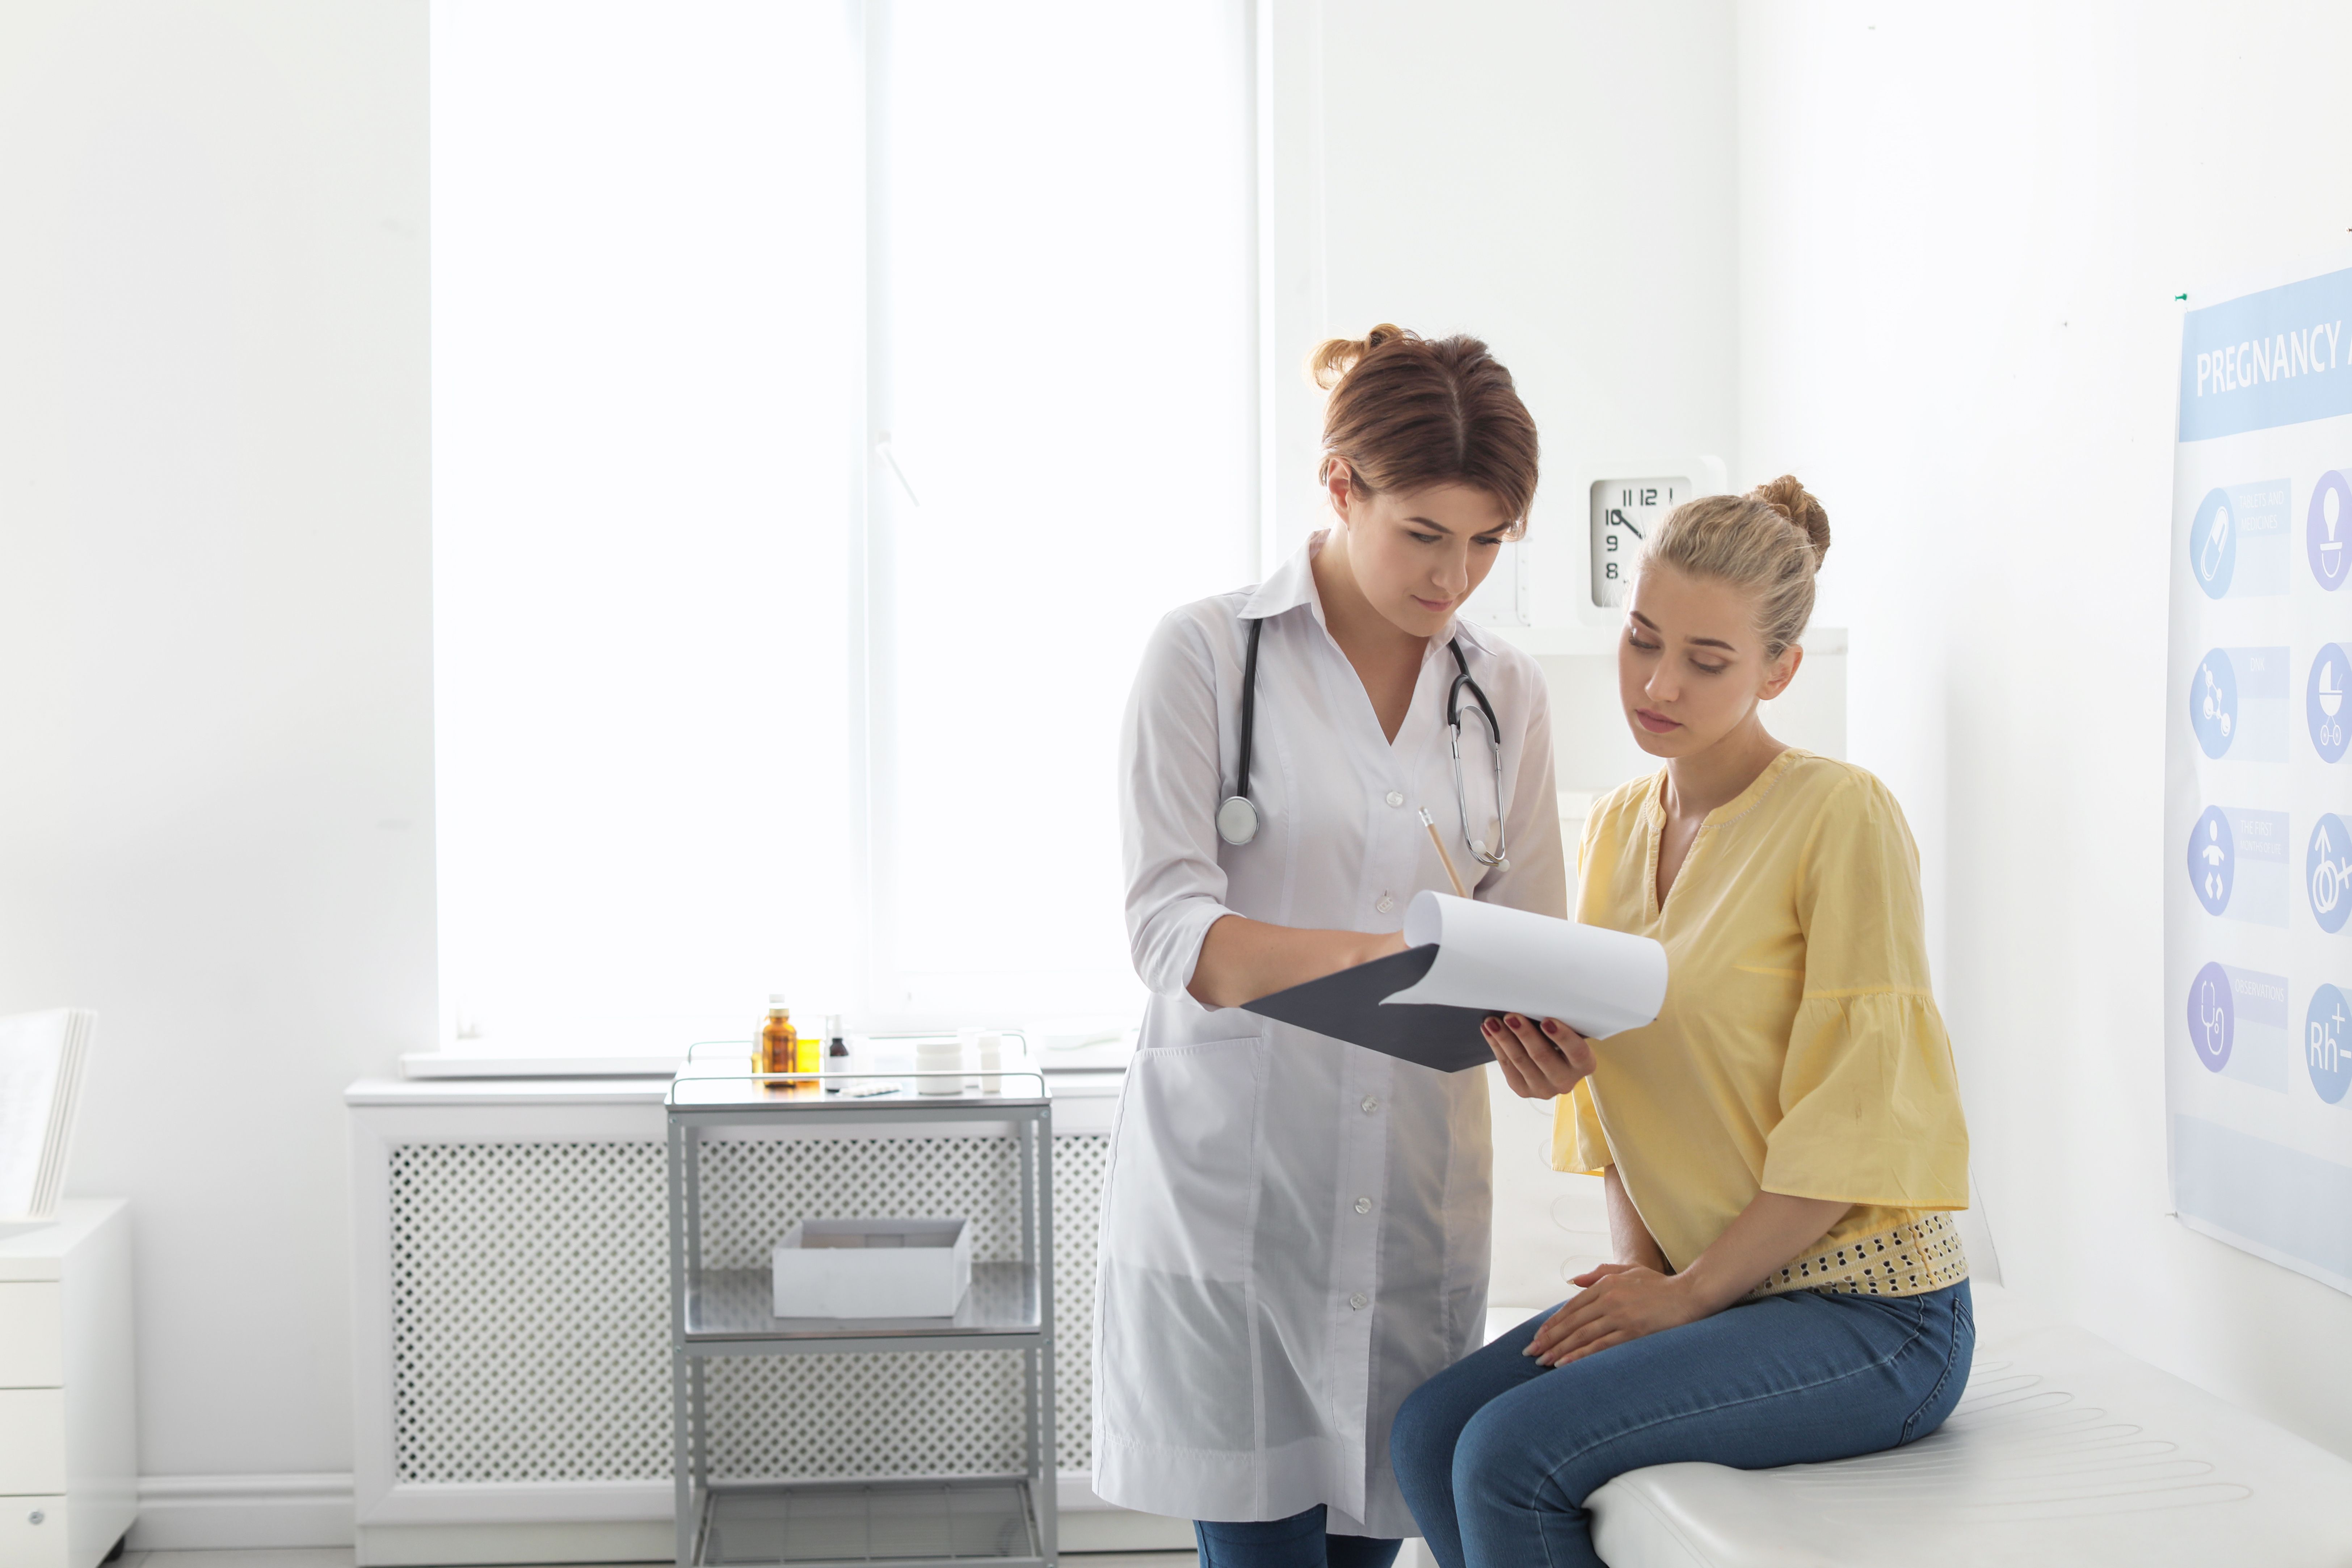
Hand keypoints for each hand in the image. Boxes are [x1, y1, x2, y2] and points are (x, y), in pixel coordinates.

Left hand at [1482, 1014, 1593, 1099]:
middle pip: (1543, 1057)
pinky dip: (1497, 1046)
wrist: (1554, 1065)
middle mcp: (1566, 1081)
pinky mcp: (1524, 1090)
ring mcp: (1544, 1089)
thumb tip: (1533, 1003)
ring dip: (1504, 1039)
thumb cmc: (1561, 1040)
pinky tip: (1489, 1031)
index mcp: (1584, 1064)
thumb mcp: (1569, 1033)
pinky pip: (1507, 1066)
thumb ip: (1559, 1024)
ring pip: (1521, 1062)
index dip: (1562, 1037)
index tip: (1547, 1020)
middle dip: (1525, 1034)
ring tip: (1492, 1022)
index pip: (1576, 1051)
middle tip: (1511, 1016)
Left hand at [1524, 1263, 1710, 1366]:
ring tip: (1543, 1361)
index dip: (1552, 1323)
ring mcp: (1621, 1316)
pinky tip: (1566, 1363)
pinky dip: (1581, 1355)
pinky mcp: (1633, 1332)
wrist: (1690, 1295)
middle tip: (1532, 1353)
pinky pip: (1601, 1346)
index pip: (1571, 1307)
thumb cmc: (1660, 1285)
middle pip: (1572, 1323)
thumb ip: (1600, 1274)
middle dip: (1549, 1339)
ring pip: (1582, 1335)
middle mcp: (1609, 1299)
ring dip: (1560, 1350)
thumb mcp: (1628, 1270)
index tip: (1539, 1336)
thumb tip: (1574, 1281)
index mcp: (1606, 1285)